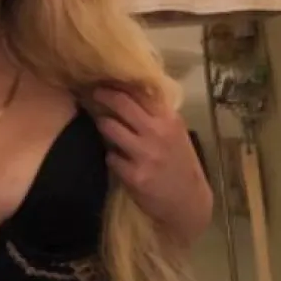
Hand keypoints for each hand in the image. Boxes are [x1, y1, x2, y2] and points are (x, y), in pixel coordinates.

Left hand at [93, 86, 212, 244]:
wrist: (188, 202)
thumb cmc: (179, 163)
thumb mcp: (174, 133)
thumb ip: (155, 114)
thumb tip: (126, 91)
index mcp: (169, 119)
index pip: (140, 92)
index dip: (119, 84)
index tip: (104, 78)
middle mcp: (157, 132)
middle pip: (121, 103)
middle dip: (102, 95)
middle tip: (92, 92)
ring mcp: (145, 154)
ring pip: (109, 127)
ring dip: (102, 126)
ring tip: (101, 125)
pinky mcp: (135, 175)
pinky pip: (110, 156)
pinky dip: (111, 156)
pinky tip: (117, 159)